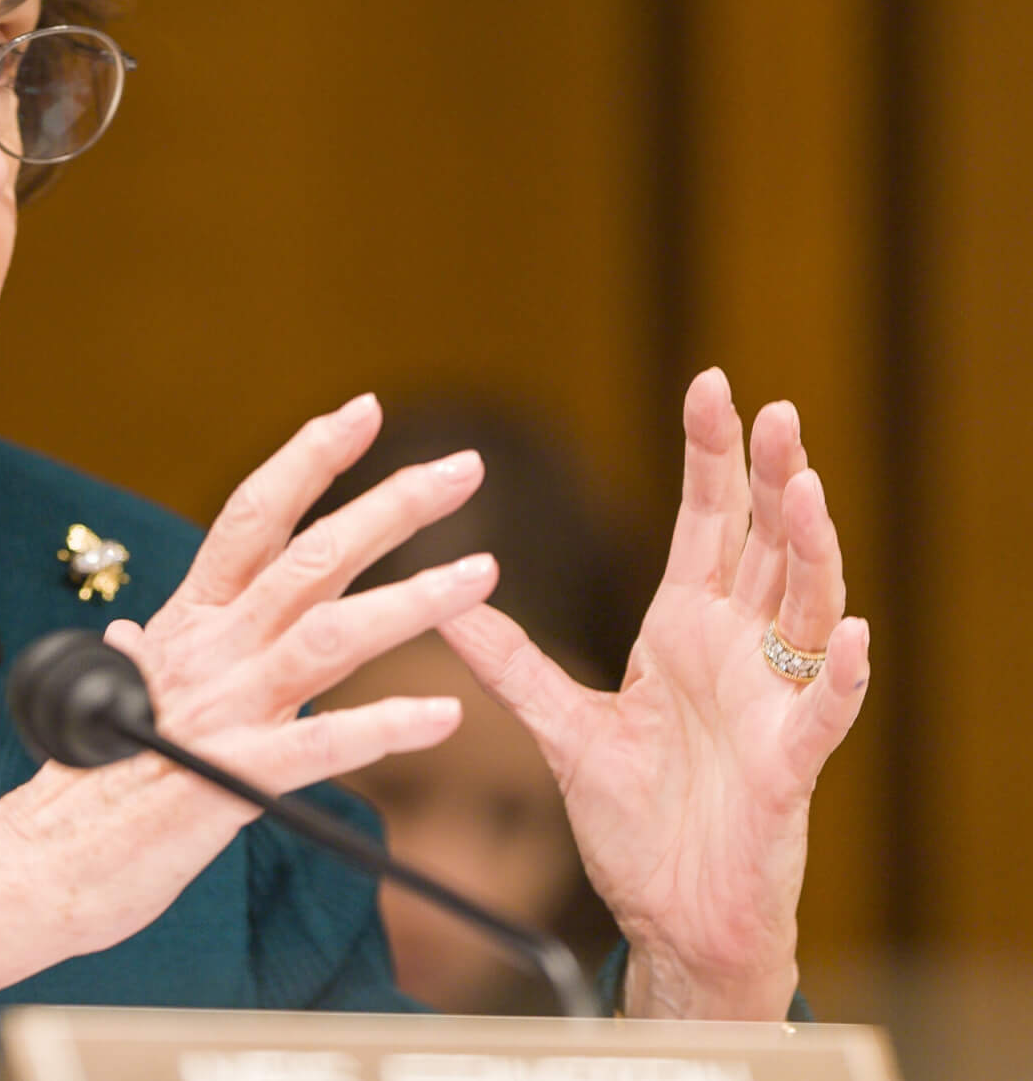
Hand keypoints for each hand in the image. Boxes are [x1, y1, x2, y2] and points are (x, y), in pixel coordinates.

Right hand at [0, 394, 497, 1043]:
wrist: (38, 865)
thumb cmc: (83, 786)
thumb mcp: (110, 697)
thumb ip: (139, 656)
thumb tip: (129, 628)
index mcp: (186, 622)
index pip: (251, 517)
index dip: (307, 459)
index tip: (362, 410)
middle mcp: (207, 651)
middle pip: (309, 557)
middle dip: (390, 504)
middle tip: (464, 468)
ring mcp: (219, 712)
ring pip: (327, 634)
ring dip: (410, 601)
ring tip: (480, 575)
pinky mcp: (230, 781)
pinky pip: (321, 745)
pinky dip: (384, 727)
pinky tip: (443, 716)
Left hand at [438, 369, 869, 1018]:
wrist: (670, 913)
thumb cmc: (636, 821)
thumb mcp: (563, 727)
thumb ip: (513, 661)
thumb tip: (450, 599)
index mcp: (683, 630)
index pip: (704, 523)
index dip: (711, 456)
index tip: (710, 383)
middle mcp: (735, 651)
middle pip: (763, 544)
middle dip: (768, 476)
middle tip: (771, 408)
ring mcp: (770, 703)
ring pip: (804, 607)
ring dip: (812, 548)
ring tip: (805, 487)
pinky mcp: (789, 763)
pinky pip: (825, 711)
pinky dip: (838, 671)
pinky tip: (848, 631)